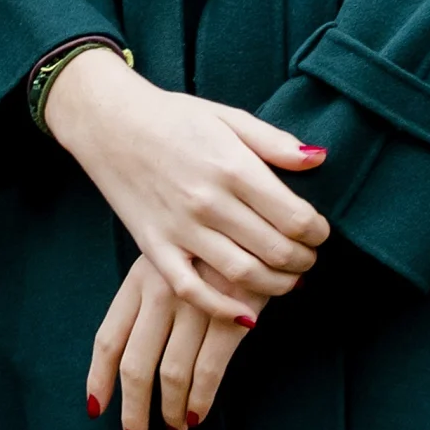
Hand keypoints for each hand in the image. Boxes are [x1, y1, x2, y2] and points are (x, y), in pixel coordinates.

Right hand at [40, 47, 330, 318]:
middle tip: (309, 258)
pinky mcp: (154, 247)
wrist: (110, 123)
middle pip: (276, 250)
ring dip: (277, 285)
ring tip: (288, 280)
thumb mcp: (229, 117)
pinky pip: (192, 290)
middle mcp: (209, 202)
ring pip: (243, 275)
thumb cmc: (174, 117)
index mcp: (233, 167)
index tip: (320, 232)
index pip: (295, 217)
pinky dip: (223, 308)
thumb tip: (320, 159)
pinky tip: (246, 313)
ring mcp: (180, 229)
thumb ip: (275, 142)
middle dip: (304, 260)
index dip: (318, 232)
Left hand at [86, 258, 252, 429]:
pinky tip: (197, 416)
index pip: (108, 337)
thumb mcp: (173, 258)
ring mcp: (195, 303)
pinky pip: (208, 369)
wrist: (264, 220)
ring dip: (169, 410)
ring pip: (170, 372)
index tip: (96, 408)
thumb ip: (152, 295)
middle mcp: (160, 292)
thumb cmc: (215, 244)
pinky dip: (200, 399)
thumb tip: (138, 353)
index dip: (99, 378)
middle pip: (135, 364)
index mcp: (139, 278)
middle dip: (133, 409)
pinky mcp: (230, 315)